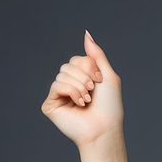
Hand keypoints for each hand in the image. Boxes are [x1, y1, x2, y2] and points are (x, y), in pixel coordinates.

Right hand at [40, 30, 124, 148]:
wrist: (105, 128)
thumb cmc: (110, 106)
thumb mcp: (107, 76)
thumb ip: (96, 55)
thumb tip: (86, 33)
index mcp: (82, 79)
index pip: (77, 59)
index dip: (90, 67)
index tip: (99, 81)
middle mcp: (69, 86)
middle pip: (68, 65)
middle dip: (84, 76)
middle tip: (93, 92)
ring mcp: (59, 95)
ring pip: (62, 74)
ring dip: (79, 86)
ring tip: (87, 100)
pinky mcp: (51, 104)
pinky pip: (56, 85)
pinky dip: (71, 91)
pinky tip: (79, 104)